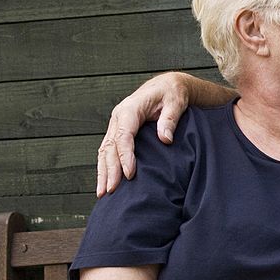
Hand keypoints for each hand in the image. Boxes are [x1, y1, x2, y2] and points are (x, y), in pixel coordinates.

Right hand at [96, 72, 190, 196]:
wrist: (167, 85)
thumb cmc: (172, 94)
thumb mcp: (176, 102)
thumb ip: (169, 119)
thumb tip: (165, 139)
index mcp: (130, 109)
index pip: (124, 136)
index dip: (125, 156)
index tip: (129, 174)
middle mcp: (118, 117)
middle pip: (110, 147)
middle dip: (110, 170)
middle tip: (111, 191)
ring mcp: (116, 124)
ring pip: (105, 151)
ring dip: (103, 172)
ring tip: (102, 193)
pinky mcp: (118, 131)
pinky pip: (108, 150)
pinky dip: (105, 166)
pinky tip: (105, 182)